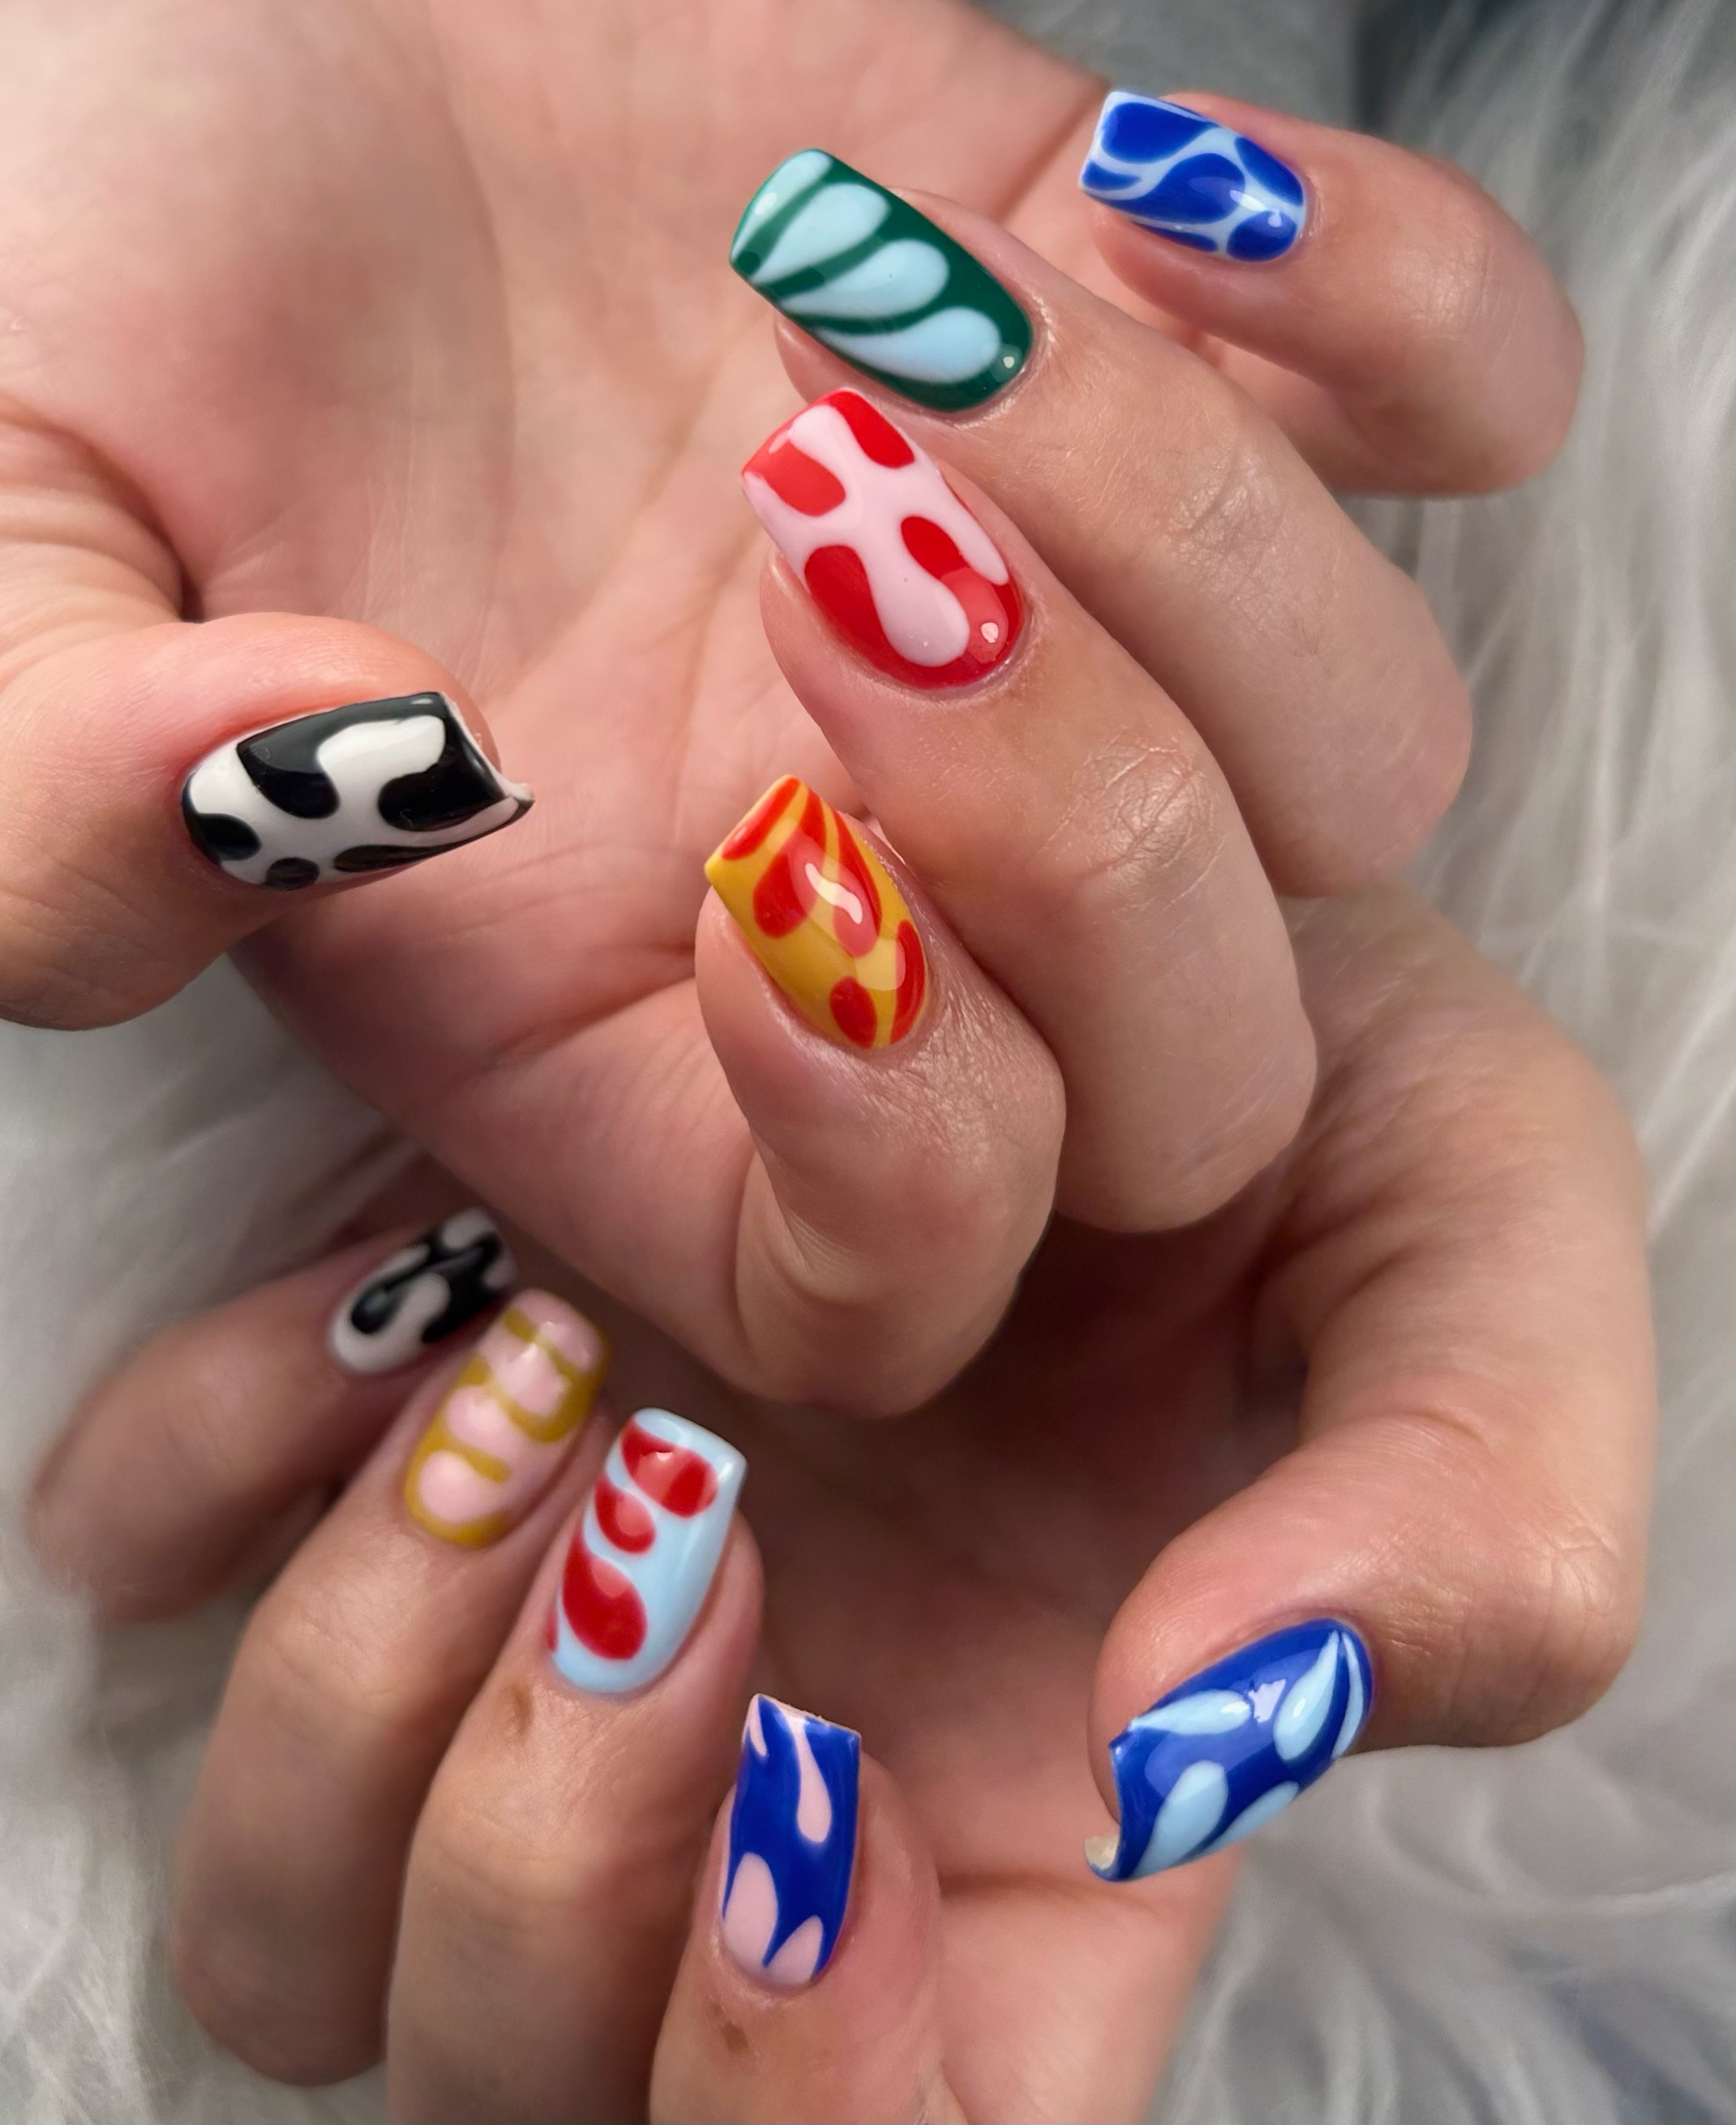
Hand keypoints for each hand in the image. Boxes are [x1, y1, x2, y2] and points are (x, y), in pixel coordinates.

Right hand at [0, 0, 1579, 1409]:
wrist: (248, 4)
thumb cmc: (83, 280)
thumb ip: (48, 792)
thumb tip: (324, 777)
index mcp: (605, 1020)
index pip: (902, 1287)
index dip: (911, 1141)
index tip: (754, 843)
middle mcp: (874, 873)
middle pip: (1209, 1080)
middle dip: (1080, 819)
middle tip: (813, 506)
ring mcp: (1051, 632)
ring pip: (1364, 770)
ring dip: (1196, 530)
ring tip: (889, 299)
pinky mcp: (1152, 364)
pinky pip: (1468, 406)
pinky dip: (1409, 313)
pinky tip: (1142, 198)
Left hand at [33, 889, 1652, 2118]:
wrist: (1021, 740)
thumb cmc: (1268, 995)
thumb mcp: (1472, 1206)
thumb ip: (1479, 1516)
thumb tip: (1222, 1727)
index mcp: (1041, 1785)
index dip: (835, 2097)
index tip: (835, 1827)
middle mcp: (767, 1738)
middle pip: (541, 2075)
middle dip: (577, 1848)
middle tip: (694, 1517)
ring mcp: (524, 1591)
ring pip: (300, 1915)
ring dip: (390, 1660)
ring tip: (539, 1367)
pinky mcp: (335, 1402)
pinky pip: (147, 1562)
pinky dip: (216, 1460)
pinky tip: (387, 1295)